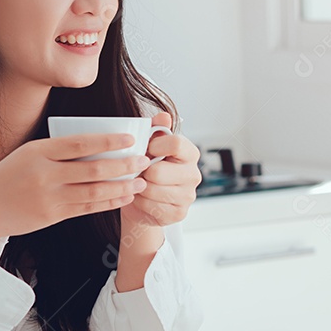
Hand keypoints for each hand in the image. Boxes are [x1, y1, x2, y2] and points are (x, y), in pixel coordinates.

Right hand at [0, 133, 149, 256]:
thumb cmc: (11, 174)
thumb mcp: (30, 153)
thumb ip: (59, 150)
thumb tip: (99, 145)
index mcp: (39, 151)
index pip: (80, 144)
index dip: (108, 141)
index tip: (130, 140)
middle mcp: (45, 174)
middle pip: (93, 169)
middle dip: (123, 166)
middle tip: (143, 162)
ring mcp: (49, 197)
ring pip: (94, 192)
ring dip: (121, 187)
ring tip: (140, 182)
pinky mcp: (52, 215)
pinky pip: (87, 208)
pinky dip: (108, 203)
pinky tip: (123, 198)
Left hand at [120, 111, 201, 229]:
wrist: (143, 199)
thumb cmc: (147, 168)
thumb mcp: (149, 145)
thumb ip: (156, 129)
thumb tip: (164, 116)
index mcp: (190, 153)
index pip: (176, 143)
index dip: (155, 145)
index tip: (147, 149)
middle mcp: (193, 175)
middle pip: (159, 171)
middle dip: (142, 171)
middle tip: (137, 170)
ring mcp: (188, 196)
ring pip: (151, 189)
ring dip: (137, 186)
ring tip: (137, 183)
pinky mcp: (178, 214)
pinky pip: (149, 206)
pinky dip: (138, 201)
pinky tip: (140, 197)